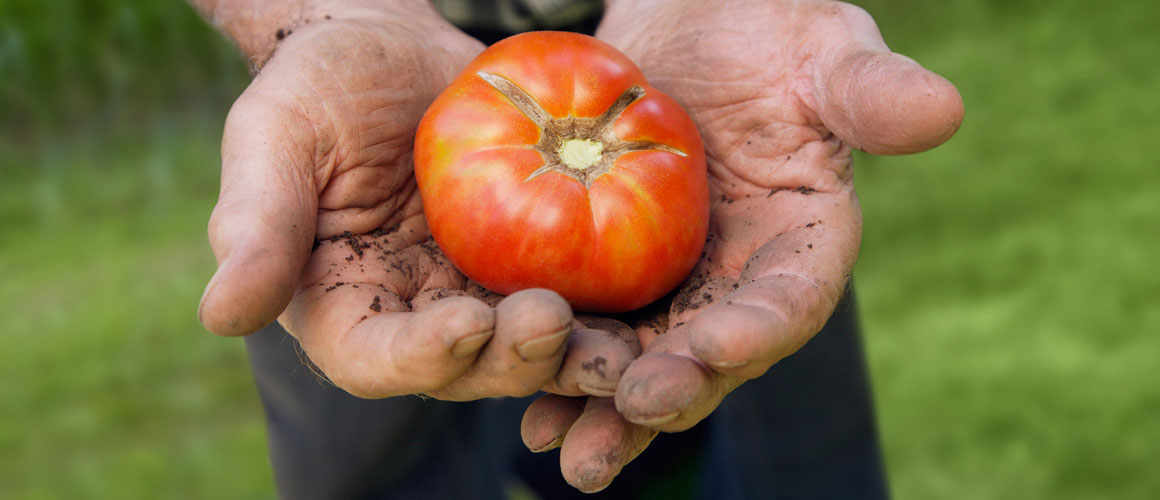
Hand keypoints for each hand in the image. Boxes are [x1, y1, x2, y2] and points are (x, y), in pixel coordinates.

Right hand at [196, 4, 636, 399]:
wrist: (389, 47)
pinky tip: (646, 299)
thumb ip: (255, 224)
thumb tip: (220, 316)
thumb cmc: (316, 85)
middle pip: (465, 368)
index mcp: (342, 309)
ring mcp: (476, 296)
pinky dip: (605, 309)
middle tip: (557, 324)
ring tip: (618, 346)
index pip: (375, 359)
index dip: (420, 356)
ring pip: (528, 348)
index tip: (467, 322)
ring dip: (572, 355)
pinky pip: (571, 297)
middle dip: (511, 359)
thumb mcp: (275, 137)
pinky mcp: (528, 266)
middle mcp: (413, 320)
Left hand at [519, 0, 963, 490]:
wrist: (686, 20)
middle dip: (673, 389)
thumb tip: (943, 110)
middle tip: (631, 409)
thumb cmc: (766, 26)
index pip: (789, 300)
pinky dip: (555, 368)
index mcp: (801, 246)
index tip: (717, 349)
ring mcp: (671, 286)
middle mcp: (736, 284)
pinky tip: (519, 405)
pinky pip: (586, 330)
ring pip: (641, 361)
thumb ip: (868, 90)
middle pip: (709, 355)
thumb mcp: (820, 47)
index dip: (758, 329)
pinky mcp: (609, 276)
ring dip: (603, 408)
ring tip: (563, 447)